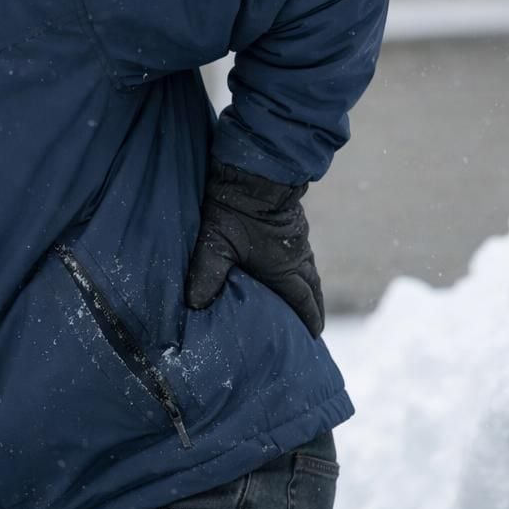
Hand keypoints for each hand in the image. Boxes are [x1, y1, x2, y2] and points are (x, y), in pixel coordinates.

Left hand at [186, 160, 324, 336]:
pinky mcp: (292, 227)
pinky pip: (303, 257)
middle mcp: (298, 257)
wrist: (253, 170)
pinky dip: (301, 271)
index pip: (303, 303)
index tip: (312, 338)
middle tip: (312, 329)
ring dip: (309, 291)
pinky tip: (289, 270)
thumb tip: (195, 306)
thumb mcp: (216, 244)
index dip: (308, 321)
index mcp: (286, 269)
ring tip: (304, 304)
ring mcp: (298, 241)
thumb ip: (206, 275)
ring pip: (310, 273)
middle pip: (313, 291)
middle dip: (313, 310)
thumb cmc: (235, 209)